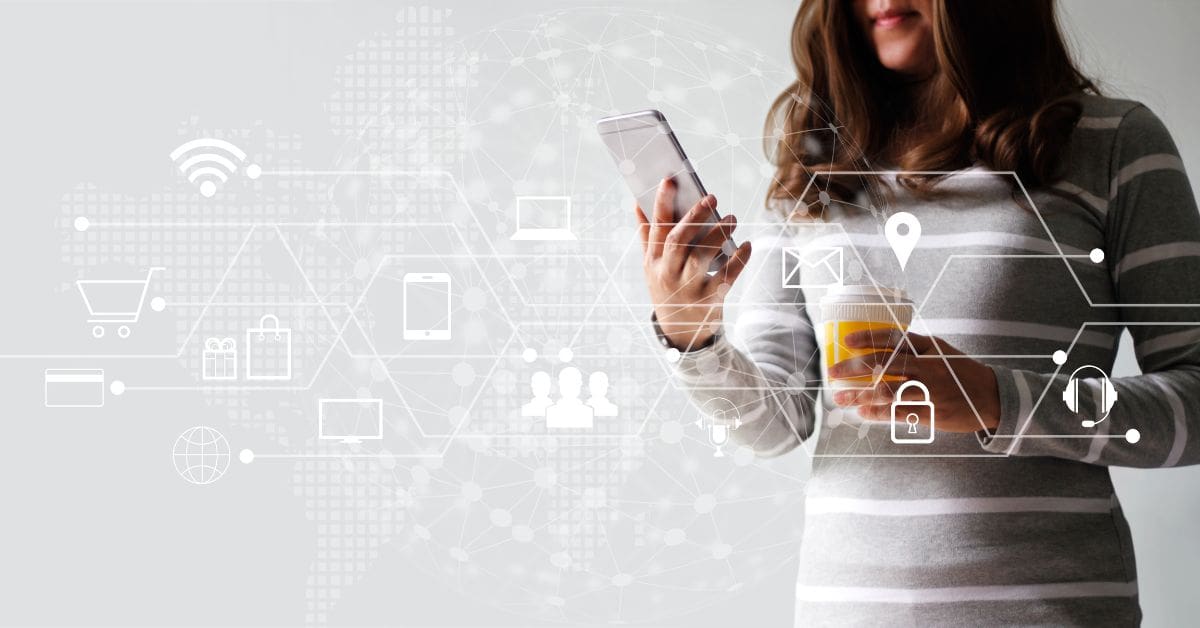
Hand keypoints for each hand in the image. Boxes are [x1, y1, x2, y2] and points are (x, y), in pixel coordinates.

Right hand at [636, 178, 752, 349]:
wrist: (680, 332)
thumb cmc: (667, 288)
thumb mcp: (652, 266)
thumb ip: (647, 236)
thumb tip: (637, 203)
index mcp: (652, 262)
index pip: (656, 228)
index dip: (662, 203)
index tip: (670, 180)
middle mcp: (667, 275)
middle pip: (678, 240)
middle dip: (694, 216)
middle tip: (712, 196)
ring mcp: (688, 289)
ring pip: (701, 257)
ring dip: (718, 234)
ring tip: (732, 219)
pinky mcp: (710, 300)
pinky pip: (726, 276)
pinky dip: (739, 260)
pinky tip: (746, 245)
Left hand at [827, 328, 1000, 432]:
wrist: (992, 397)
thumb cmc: (961, 371)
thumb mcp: (941, 350)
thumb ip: (913, 345)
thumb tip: (880, 340)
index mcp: (928, 350)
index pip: (893, 340)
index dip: (867, 339)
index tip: (845, 341)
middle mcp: (927, 370)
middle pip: (884, 367)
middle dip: (854, 369)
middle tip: (833, 373)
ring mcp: (928, 393)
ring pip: (887, 393)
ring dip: (860, 395)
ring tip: (840, 398)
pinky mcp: (931, 414)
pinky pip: (899, 414)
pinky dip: (877, 413)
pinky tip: (862, 412)